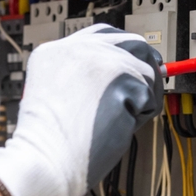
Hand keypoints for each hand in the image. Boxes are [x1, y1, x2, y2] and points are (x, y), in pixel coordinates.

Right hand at [0, 24, 162, 195]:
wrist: (45, 160)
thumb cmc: (50, 142)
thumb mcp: (57, 94)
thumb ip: (86, 78)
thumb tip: (128, 74)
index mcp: (55, 51)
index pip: (101, 36)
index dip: (122, 51)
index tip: (132, 64)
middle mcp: (76, 48)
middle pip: (130, 43)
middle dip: (144, 66)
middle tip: (147, 88)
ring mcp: (100, 59)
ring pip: (145, 70)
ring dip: (142, 97)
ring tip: (118, 120)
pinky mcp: (121, 77)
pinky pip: (150, 96)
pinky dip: (142, 116)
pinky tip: (118, 127)